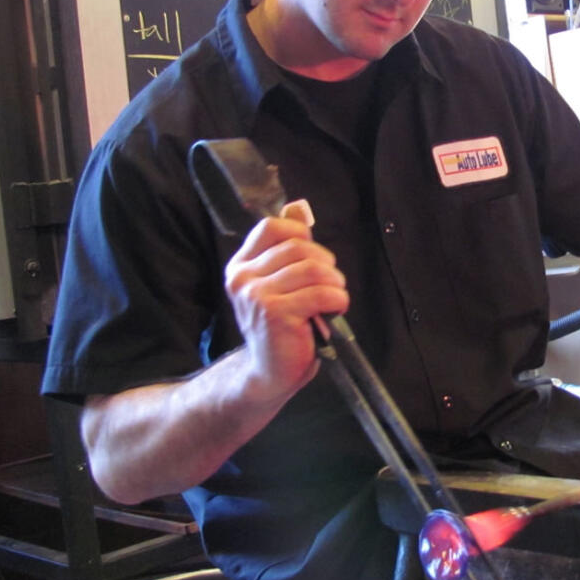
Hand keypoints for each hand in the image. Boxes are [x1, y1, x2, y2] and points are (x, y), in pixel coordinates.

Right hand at [224, 214, 349, 400]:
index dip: (300, 234)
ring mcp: (256, 296)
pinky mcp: (275, 314)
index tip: (313, 255)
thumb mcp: (280, 282)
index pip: (272, 227)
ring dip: (335, 284)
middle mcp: (243, 278)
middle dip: (326, 263)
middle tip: (331, 284)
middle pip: (299, 247)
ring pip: (314, 269)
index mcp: (241, 266)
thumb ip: (287, 247)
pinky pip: (322, 293)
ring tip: (334, 297)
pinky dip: (338, 300)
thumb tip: (297, 207)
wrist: (270, 372)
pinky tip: (335, 310)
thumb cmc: (281, 326)